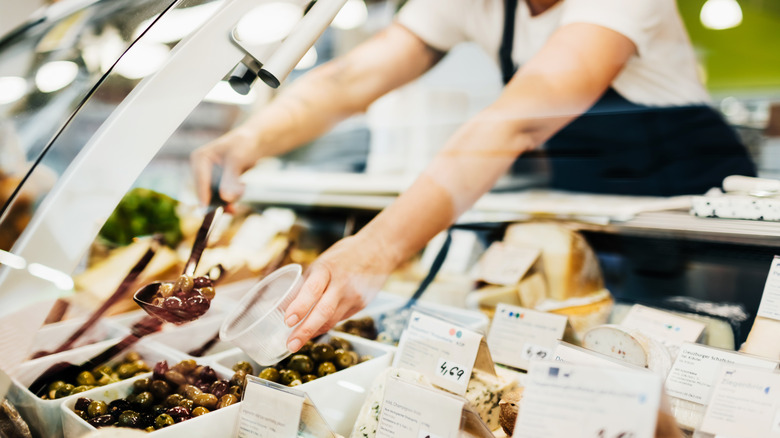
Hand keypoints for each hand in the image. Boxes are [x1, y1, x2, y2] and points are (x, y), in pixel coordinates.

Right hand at [190, 128, 263, 205]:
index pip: (200, 181)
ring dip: (228, 199)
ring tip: (243, 189)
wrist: (256, 141)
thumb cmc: (245, 144)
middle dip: (220, 199)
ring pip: (214, 196)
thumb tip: (226, 198)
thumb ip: (230, 179)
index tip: (207, 210)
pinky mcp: (218, 182)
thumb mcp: (237, 160)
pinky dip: (231, 198)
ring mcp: (209, 176)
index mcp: (200, 158)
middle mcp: (201, 168)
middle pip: (206, 191)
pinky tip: (240, 193)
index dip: (204, 196)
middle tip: (235, 205)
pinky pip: (221, 196)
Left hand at [284, 232, 399, 351]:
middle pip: (323, 311)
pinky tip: (314, 330)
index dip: (300, 306)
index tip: (288, 320)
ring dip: (313, 332)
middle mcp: (343, 284)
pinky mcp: (361, 305)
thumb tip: (283, 305)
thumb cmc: (344, 255)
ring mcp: (354, 296)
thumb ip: (307, 282)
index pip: (313, 289)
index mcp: (328, 268)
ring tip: (296, 342)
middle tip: (291, 345)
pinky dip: (325, 325)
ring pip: (331, 320)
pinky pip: (339, 319)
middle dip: (305, 330)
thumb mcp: (322, 262)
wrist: (378, 250)